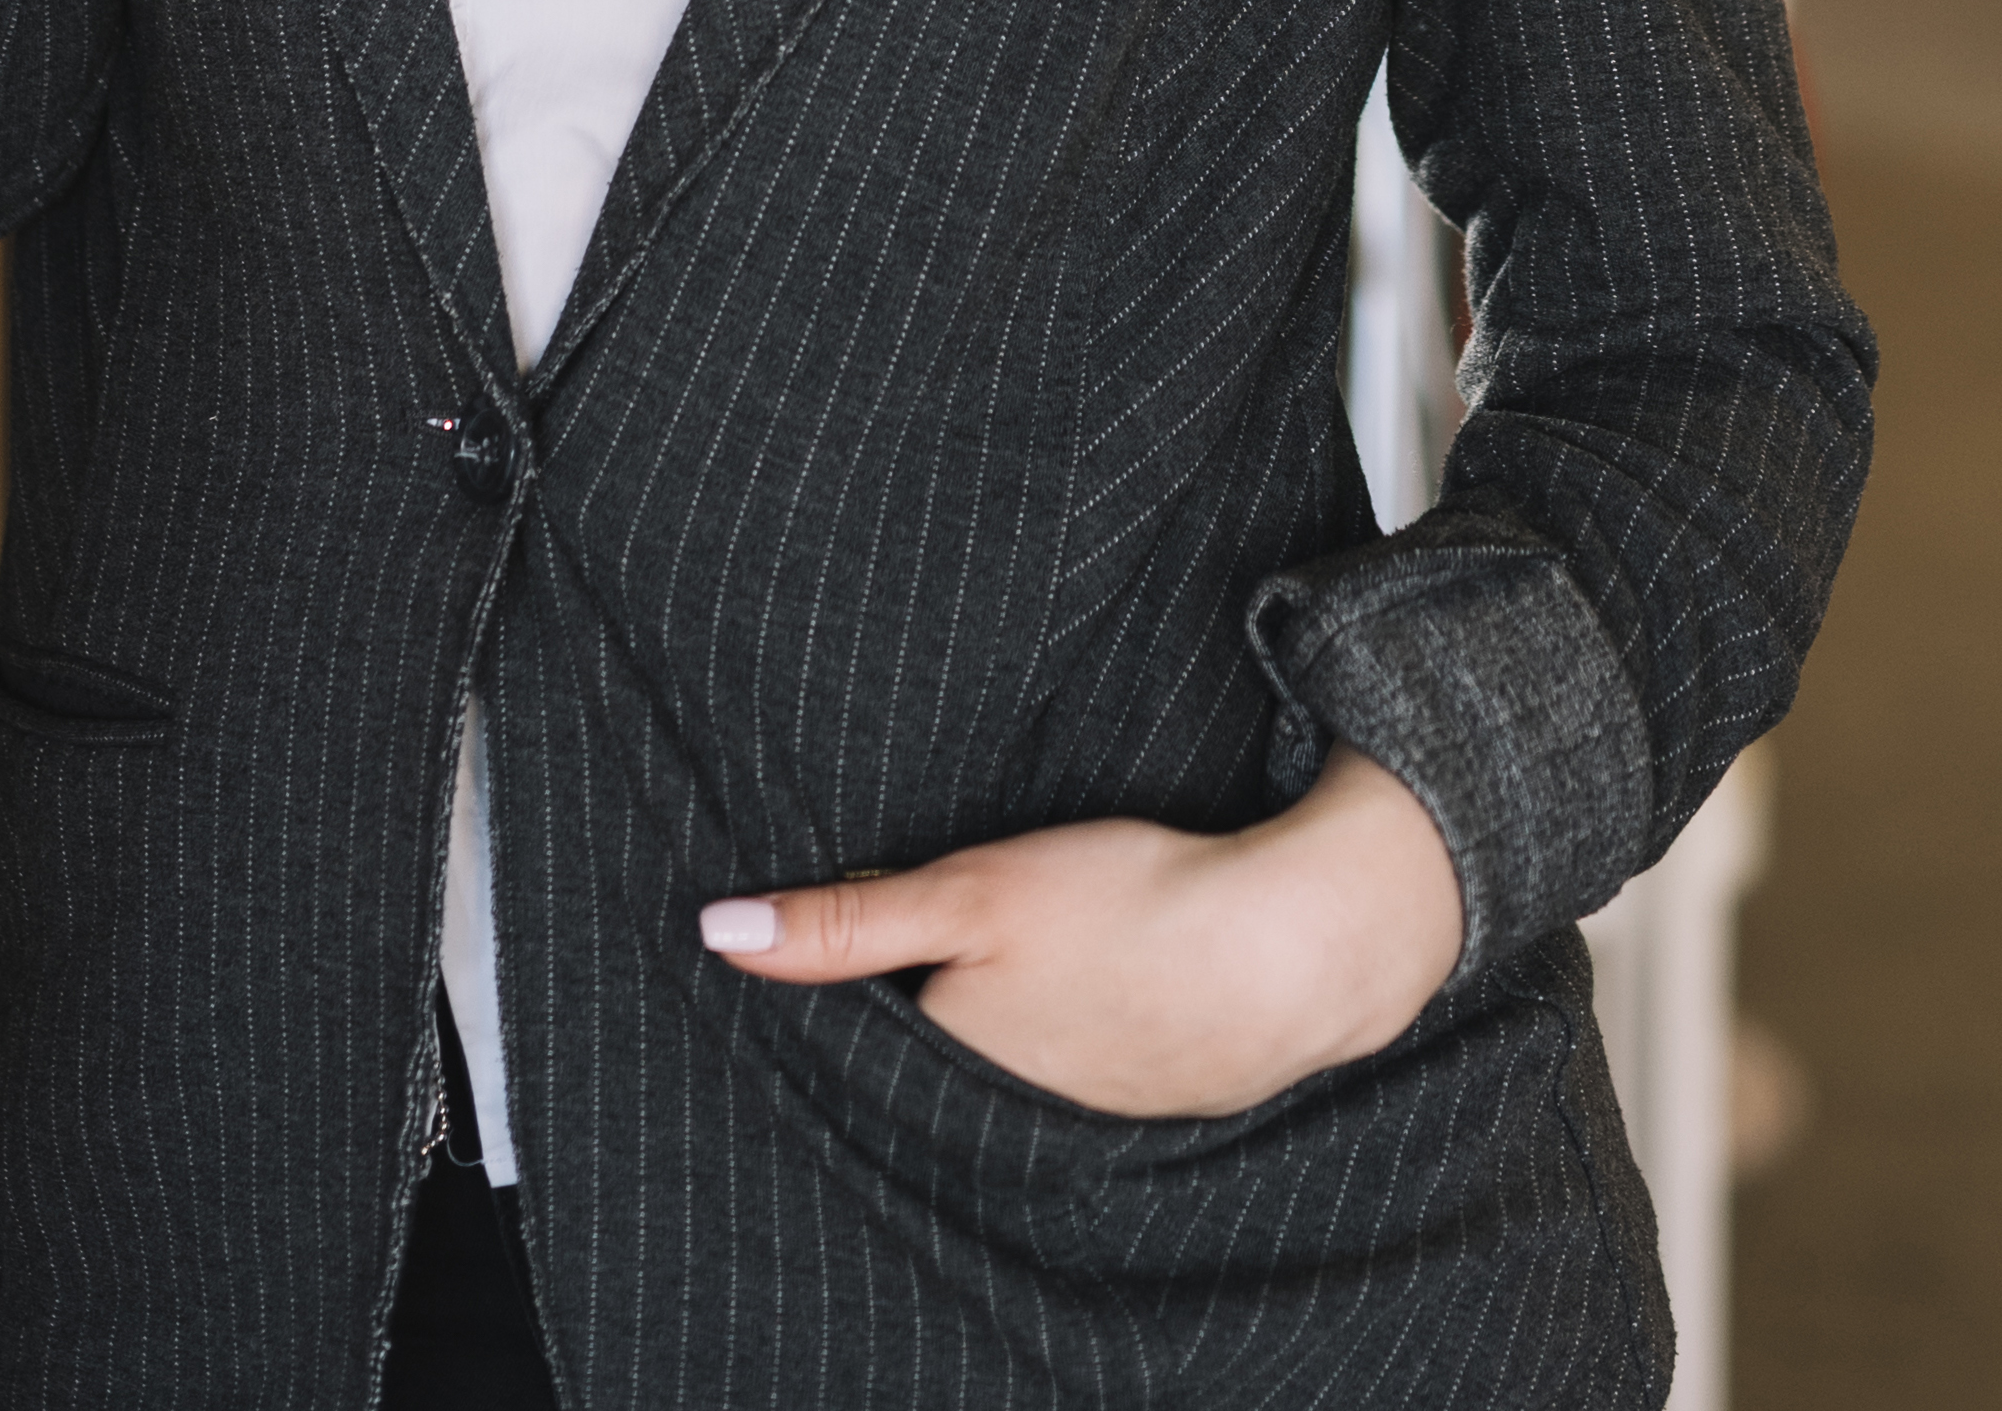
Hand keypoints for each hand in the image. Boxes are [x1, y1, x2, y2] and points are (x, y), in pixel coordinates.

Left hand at [695, 744, 1463, 1122]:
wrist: (1286, 953)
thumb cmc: (1123, 910)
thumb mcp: (971, 893)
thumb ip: (846, 921)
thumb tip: (714, 932)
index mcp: (953, 1058)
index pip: (877, 1019)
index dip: (869, 967)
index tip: (859, 920)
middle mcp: (1007, 1106)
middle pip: (946, 1040)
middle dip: (938, 998)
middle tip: (965, 927)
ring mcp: (1088, 1107)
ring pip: (1017, 1051)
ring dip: (1014, 1013)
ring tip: (1030, 952)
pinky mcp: (1153, 1091)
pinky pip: (1087, 1059)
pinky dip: (1082, 1022)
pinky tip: (1101, 980)